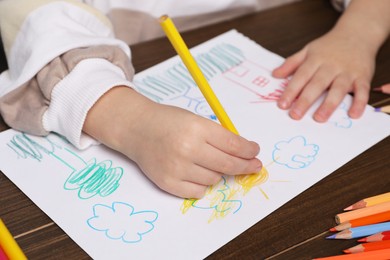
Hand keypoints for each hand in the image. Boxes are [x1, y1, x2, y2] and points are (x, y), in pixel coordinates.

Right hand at [84, 87, 261, 197]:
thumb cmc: (169, 122)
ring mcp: (177, 168)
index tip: (255, 152)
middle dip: (246, 166)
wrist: (138, 129)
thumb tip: (244, 153)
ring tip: (205, 161)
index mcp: (196, 128)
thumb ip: (218, 136)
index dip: (249, 150)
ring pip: (215, 179)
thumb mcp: (195, 120)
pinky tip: (196, 172)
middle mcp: (187, 149)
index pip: (233, 144)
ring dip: (217, 172)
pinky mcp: (168, 183)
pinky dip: (203, 184)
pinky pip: (199, 191)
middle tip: (254, 166)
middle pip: (228, 164)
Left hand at [273, 29, 373, 121]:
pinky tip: (353, 115)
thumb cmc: (329, 45)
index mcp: (315, 59)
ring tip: (319, 118)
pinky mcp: (363, 76)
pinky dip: (359, 103)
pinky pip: (362, 91)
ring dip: (329, 104)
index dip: (291, 91)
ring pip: (338, 89)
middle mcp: (331, 66)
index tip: (282, 105)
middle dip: (305, 100)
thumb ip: (291, 63)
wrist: (358, 32)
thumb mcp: (308, 50)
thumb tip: (274, 75)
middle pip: (317, 84)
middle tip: (295, 115)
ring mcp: (348, 72)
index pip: (301, 76)